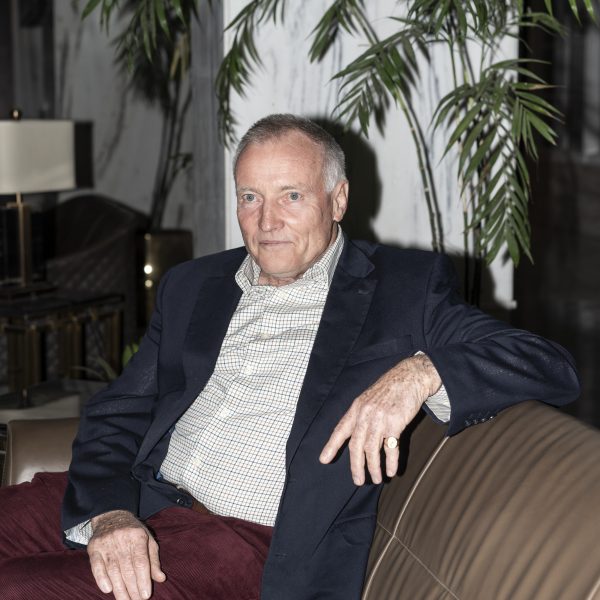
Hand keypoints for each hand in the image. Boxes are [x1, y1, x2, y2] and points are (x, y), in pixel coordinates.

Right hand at [87, 510, 165, 599]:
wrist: (112, 515)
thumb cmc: (133, 531)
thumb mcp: (147, 540)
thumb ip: (153, 560)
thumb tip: (161, 578)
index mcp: (138, 536)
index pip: (141, 561)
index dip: (143, 580)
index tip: (146, 595)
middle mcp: (122, 539)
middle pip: (127, 569)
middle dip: (133, 588)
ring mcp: (106, 543)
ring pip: (113, 570)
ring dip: (119, 589)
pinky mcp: (94, 548)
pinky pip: (96, 566)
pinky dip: (101, 579)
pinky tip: (108, 590)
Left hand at [319, 354, 440, 484]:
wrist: (409, 377)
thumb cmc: (390, 389)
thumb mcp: (369, 398)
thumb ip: (361, 415)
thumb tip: (355, 435)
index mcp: (356, 408)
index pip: (340, 430)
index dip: (331, 446)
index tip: (324, 459)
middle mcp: (365, 414)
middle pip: (356, 446)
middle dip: (356, 466)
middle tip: (358, 481)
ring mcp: (380, 418)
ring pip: (372, 450)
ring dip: (373, 467)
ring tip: (377, 478)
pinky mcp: (395, 423)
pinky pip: (391, 448)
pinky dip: (390, 462)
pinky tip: (391, 471)